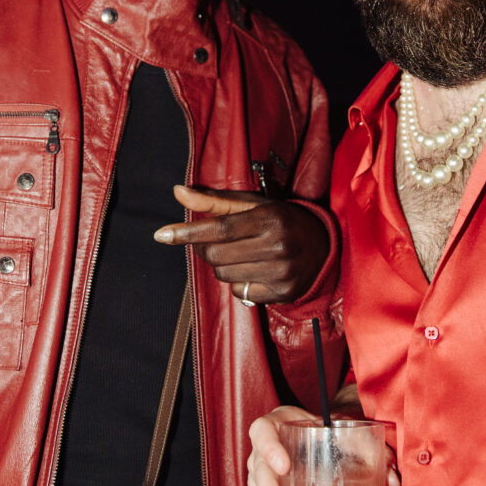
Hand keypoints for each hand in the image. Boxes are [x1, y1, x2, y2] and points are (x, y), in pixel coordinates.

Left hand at [153, 183, 329, 303]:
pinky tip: (253, 270)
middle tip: (212, 242)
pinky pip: (239, 292)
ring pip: (224, 275)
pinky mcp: (283, 292)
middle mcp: (278, 245)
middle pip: (217, 255)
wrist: (324, 246)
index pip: (220, 228)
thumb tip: (177, 192)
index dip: (188, 232)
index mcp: (270, 217)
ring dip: (222, 266)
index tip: (161, 235)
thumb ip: (214, 201)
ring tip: (240, 254)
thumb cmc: (281, 220)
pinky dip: (238, 283)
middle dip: (206, 249)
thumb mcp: (253, 204)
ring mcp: (282, 271)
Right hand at [247, 399, 397, 485]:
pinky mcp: (269, 483)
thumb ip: (372, 449)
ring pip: (257, 485)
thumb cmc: (335, 429)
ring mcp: (264, 464)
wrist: (328, 431)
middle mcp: (266, 444)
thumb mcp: (350, 431)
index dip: (268, 447)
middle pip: (256, 466)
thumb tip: (393, 481)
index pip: (262, 430)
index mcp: (280, 422)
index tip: (285, 466)